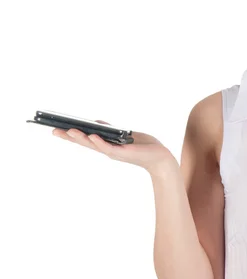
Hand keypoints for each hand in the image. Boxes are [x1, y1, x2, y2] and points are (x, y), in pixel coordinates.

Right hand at [52, 120, 175, 172]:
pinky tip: (92, 136)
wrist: (160, 156)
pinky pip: (109, 147)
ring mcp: (115, 152)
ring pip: (95, 145)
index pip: (86, 139)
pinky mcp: (123, 152)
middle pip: (85, 143)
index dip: (72, 135)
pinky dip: (101, 142)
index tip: (57, 129)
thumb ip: (110, 130)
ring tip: (69, 131)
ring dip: (82, 139)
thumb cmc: (144, 146)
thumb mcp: (124, 134)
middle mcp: (108, 150)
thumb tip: (96, 122)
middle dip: (70, 137)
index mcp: (107, 145)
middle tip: (54, 131)